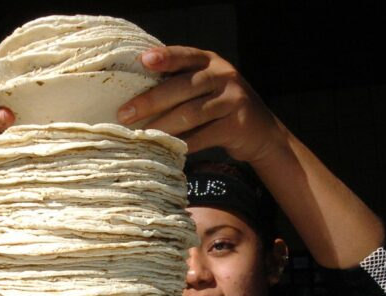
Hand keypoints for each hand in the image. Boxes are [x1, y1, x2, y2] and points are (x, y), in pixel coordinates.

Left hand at [117, 47, 285, 161]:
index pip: (185, 55)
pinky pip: (203, 136)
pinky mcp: (237, 125)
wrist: (260, 133)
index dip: (165, 57)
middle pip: (182, 87)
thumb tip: (133, 99)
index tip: (143, 61)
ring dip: (162, 126)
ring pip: (191, 113)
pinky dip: (182, 144)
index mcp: (210, 61)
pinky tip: (165, 149)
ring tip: (141, 135)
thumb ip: (179, 84)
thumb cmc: (219, 108)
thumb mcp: (205, 87)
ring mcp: (233, 99)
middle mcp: (223, 75)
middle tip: (124, 115)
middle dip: (151, 101)